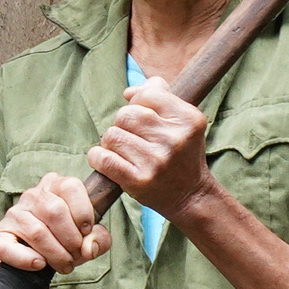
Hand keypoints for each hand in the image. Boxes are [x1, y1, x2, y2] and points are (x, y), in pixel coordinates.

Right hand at [0, 172, 111, 275]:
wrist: (43, 262)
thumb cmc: (67, 242)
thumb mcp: (90, 238)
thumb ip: (99, 239)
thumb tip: (88, 247)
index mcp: (56, 185)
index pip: (70, 186)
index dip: (83, 212)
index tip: (86, 231)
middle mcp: (33, 194)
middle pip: (55, 211)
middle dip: (71, 239)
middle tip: (75, 255)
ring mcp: (14, 213)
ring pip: (37, 232)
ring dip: (55, 254)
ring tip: (64, 264)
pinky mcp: (1, 233)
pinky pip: (8, 247)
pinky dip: (26, 260)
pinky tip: (39, 264)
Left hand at [89, 74, 214, 219]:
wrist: (190, 196)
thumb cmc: (182, 153)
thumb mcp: (183, 121)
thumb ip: (159, 96)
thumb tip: (129, 92)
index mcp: (188, 119)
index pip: (149, 94)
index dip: (138, 102)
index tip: (142, 117)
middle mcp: (175, 139)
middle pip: (126, 114)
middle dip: (123, 124)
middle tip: (132, 138)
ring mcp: (157, 161)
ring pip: (112, 135)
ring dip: (111, 142)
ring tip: (124, 151)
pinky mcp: (140, 180)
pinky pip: (104, 158)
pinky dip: (98, 157)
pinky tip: (106, 160)